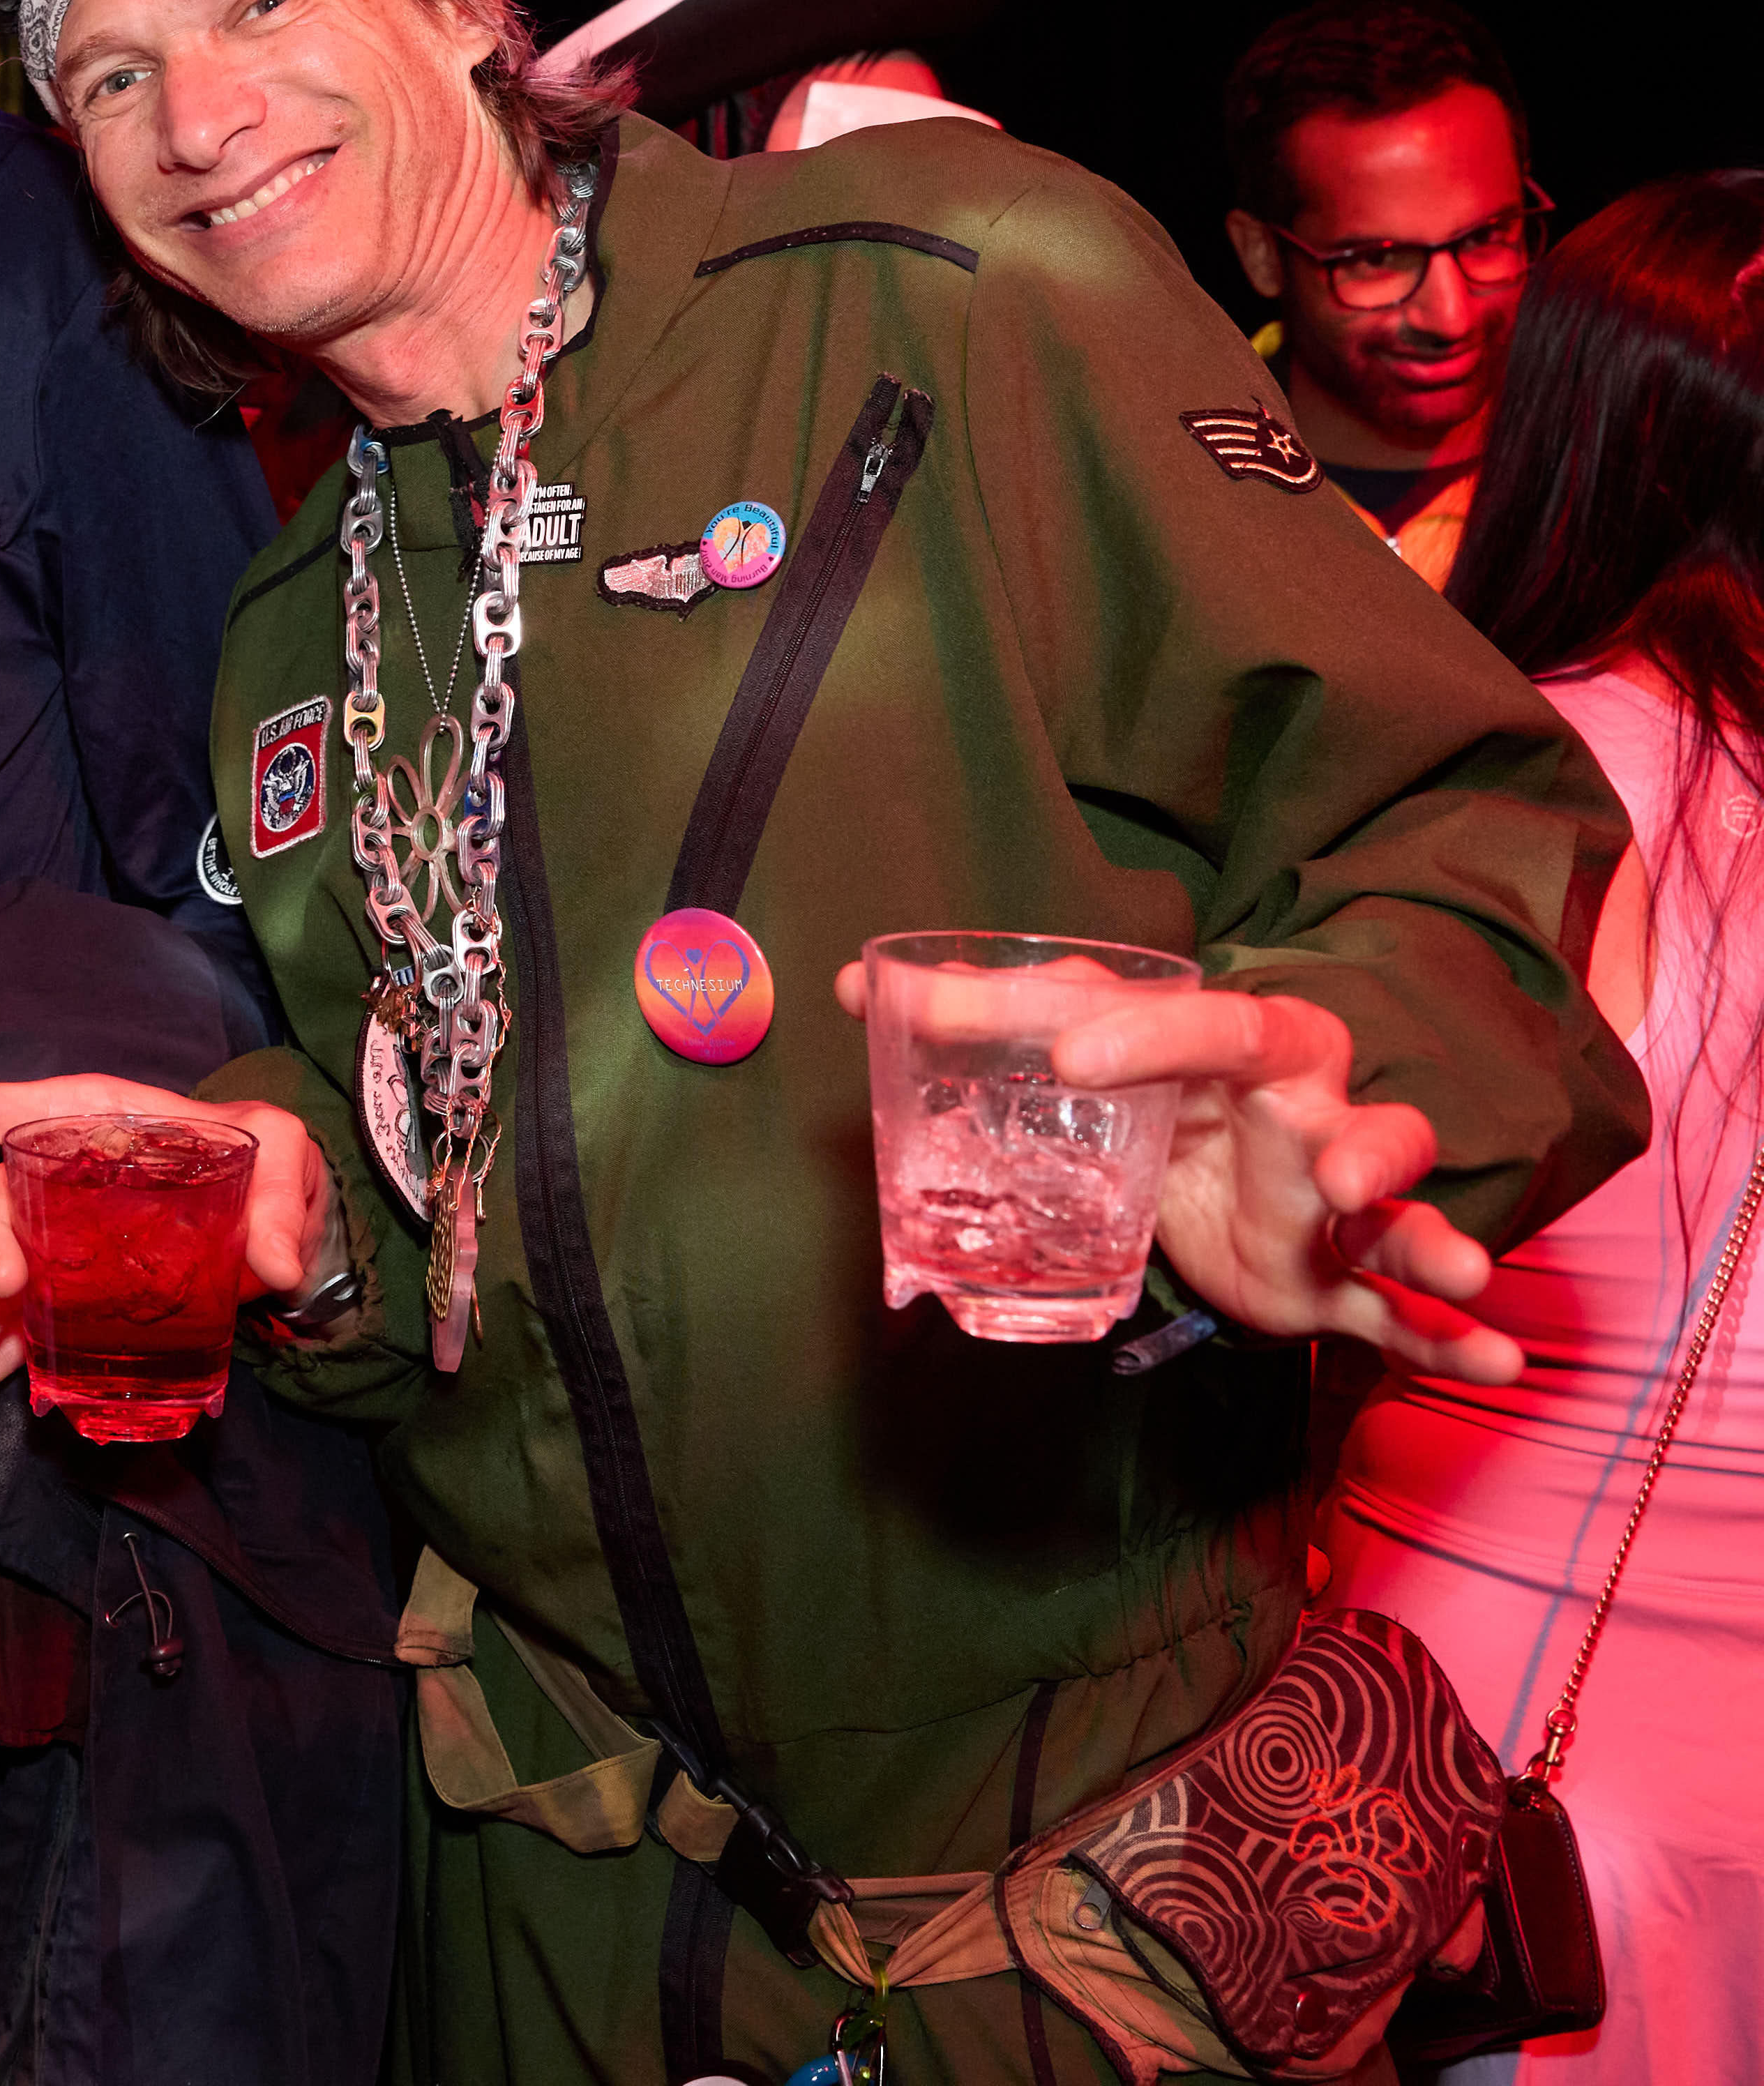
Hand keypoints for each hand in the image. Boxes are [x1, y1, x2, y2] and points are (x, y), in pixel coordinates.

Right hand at [0, 1078, 332, 1426]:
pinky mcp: (71, 1306)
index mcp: (87, 1123)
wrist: (280, 1230)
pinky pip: (17, 1336)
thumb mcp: (286, 1155)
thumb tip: (276, 1262)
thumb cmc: (267, 1167)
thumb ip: (282, 1194)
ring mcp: (58, 1250)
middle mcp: (56, 1184)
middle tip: (5, 1294)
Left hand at [833, 965, 1518, 1383]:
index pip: (1203, 1020)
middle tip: (1319, 1167)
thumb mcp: (1086, 1056)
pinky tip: (1501, 1365)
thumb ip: (980, 1020)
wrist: (1231, 1180)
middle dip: (1341, 1130)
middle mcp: (1303, 1111)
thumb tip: (846, 981)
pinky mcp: (1347, 1280)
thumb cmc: (1163, 1101)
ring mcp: (1338, 1199)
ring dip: (1422, 1229)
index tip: (1063, 1052)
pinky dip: (1458, 1337)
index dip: (1141, 1030)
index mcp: (1239, 1047)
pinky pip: (1414, 1308)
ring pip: (1398, 1201)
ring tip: (1456, 1261)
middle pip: (1333, 1104)